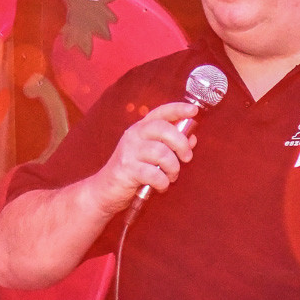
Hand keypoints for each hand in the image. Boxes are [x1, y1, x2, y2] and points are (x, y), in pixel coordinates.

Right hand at [86, 101, 199, 215]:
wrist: (105, 190)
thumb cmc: (132, 171)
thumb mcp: (151, 155)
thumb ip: (170, 145)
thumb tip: (192, 138)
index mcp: (141, 129)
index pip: (160, 112)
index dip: (178, 109)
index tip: (193, 110)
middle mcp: (134, 136)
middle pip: (163, 129)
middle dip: (181, 144)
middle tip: (186, 158)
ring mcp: (129, 151)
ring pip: (161, 153)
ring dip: (173, 168)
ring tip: (171, 177)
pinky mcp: (127, 169)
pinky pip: (154, 174)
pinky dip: (163, 183)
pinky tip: (161, 186)